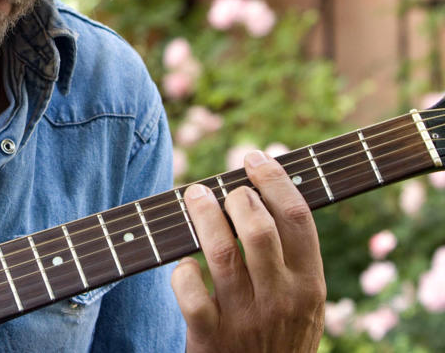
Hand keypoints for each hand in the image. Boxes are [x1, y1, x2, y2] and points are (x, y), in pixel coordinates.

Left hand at [171, 150, 325, 352]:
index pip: (298, 218)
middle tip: (222, 189)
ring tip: (194, 197)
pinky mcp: (210, 339)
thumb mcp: (303, 302)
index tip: (254, 158)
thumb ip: (290, 258)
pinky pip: (191, 294)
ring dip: (203, 217)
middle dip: (236, 197)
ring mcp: (245, 319)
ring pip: (220, 252)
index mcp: (309, 285)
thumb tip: (265, 191)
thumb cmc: (280, 336)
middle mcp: (281, 300)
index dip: (274, 180)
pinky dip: (183, 272)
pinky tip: (184, 264)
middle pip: (257, 228)